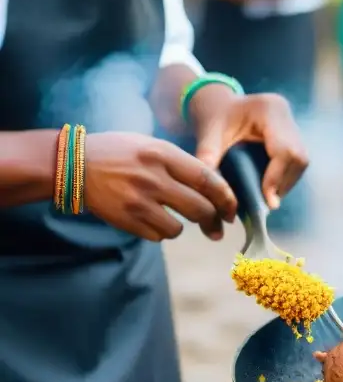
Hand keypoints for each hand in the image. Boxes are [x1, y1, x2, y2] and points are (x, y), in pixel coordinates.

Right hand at [84, 132, 237, 240]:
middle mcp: (153, 177)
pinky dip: (159, 232)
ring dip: (180, 227)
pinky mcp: (126, 219)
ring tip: (171, 218)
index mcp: (163, 154)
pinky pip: (157, 235)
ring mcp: (139, 201)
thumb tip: (215, 190)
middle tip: (216, 227)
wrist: (73, 164)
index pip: (208, 179)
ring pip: (178, 229)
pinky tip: (150, 219)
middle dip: (213, 221)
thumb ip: (181, 164)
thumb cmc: (118, 153)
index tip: (231, 210)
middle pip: (200, 209)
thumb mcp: (151, 145)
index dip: (226, 198)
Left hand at [191, 88, 307, 208]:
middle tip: (267, 202)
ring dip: (286, 183)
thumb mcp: (207, 136)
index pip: (284, 150)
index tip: (267, 202)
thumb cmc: (213, 118)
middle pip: (298, 158)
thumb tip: (217, 194)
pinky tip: (269, 186)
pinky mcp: (294, 135)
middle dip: (283, 183)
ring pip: (301, 162)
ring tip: (267, 196)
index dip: (277, 178)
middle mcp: (286, 115)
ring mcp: (293, 125)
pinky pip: (297, 162)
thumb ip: (209, 159)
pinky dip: (285, 177)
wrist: (219, 105)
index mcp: (270, 109)